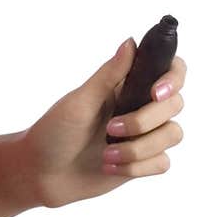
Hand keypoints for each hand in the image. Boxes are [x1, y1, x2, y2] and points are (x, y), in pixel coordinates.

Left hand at [21, 40, 186, 210]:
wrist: (40, 175)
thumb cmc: (53, 132)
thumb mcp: (79, 102)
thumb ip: (108, 75)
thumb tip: (131, 41)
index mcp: (125, 86)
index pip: (169, 70)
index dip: (173, 78)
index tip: (155, 93)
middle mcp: (139, 106)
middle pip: (175, 104)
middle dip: (145, 120)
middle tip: (111, 128)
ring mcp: (143, 135)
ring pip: (172, 135)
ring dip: (138, 149)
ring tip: (106, 154)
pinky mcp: (142, 162)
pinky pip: (162, 163)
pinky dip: (137, 168)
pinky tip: (110, 167)